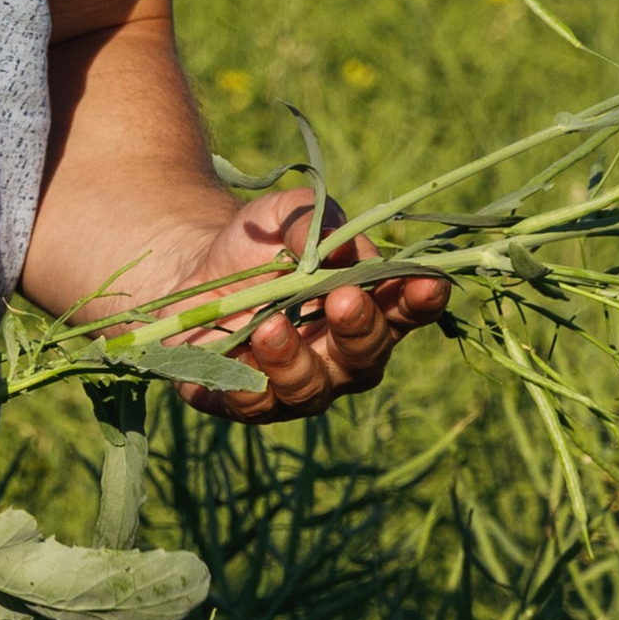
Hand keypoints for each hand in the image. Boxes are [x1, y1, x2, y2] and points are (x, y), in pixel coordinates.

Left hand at [156, 184, 447, 425]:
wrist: (191, 269)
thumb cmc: (258, 241)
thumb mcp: (284, 214)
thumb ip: (315, 223)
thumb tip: (342, 249)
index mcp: (367, 309)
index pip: (406, 312)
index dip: (422, 301)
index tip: (427, 282)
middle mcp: (341, 358)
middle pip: (366, 359)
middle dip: (359, 330)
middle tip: (343, 300)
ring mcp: (297, 387)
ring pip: (311, 391)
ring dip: (296, 361)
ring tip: (271, 325)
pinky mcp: (247, 402)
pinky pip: (255, 405)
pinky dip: (248, 382)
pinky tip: (236, 352)